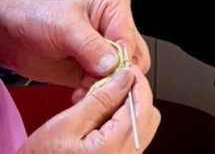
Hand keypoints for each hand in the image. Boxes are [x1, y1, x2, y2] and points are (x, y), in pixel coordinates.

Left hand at [0, 0, 149, 97]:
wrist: (13, 35)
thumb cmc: (37, 18)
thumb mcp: (64, 27)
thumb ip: (90, 45)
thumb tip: (112, 65)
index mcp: (116, 8)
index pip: (130, 39)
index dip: (120, 60)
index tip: (103, 75)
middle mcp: (116, 28)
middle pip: (135, 59)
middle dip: (116, 76)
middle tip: (94, 84)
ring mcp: (107, 51)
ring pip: (123, 75)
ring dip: (106, 87)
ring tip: (83, 89)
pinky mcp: (95, 70)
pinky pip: (107, 86)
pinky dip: (96, 94)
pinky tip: (79, 93)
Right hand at [17, 68, 159, 153]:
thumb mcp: (66, 124)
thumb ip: (100, 99)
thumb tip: (125, 76)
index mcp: (116, 147)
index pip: (143, 104)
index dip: (136, 80)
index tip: (124, 67)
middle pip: (148, 114)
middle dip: (132, 94)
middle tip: (109, 83)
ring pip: (141, 125)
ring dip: (126, 107)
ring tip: (96, 101)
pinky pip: (130, 138)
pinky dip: (120, 123)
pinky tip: (96, 118)